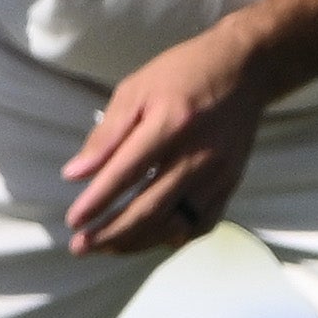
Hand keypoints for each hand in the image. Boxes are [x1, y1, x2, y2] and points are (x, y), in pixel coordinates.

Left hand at [59, 26, 268, 253]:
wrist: (243, 71)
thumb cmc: (182, 75)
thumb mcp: (136, 90)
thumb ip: (106, 134)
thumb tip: (75, 174)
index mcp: (170, 124)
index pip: (127, 173)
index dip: (97, 201)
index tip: (73, 221)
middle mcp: (198, 155)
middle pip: (150, 208)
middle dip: (111, 234)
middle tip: (81, 246)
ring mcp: (218, 174)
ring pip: (174, 224)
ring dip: (136, 242)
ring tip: (106, 247)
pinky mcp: (230, 184)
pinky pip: (200, 224)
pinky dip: (172, 238)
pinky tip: (148, 239)